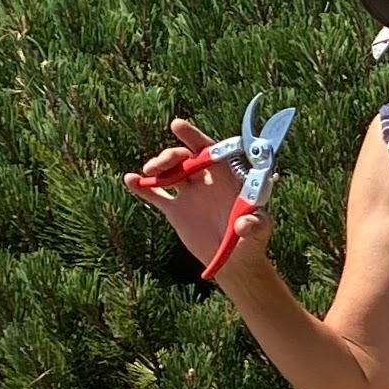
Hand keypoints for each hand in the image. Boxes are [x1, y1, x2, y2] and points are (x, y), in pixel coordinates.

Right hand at [123, 117, 267, 276]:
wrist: (235, 263)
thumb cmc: (252, 243)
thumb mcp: (259, 233)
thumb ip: (256, 226)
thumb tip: (245, 223)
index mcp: (228, 179)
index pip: (210, 152)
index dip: (194, 137)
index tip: (177, 125)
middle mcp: (207, 182)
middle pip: (186, 158)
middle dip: (172, 155)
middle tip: (162, 164)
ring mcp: (190, 195)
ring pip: (169, 172)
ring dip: (156, 167)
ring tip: (148, 173)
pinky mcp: (176, 210)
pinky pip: (155, 195)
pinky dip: (142, 187)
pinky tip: (130, 180)